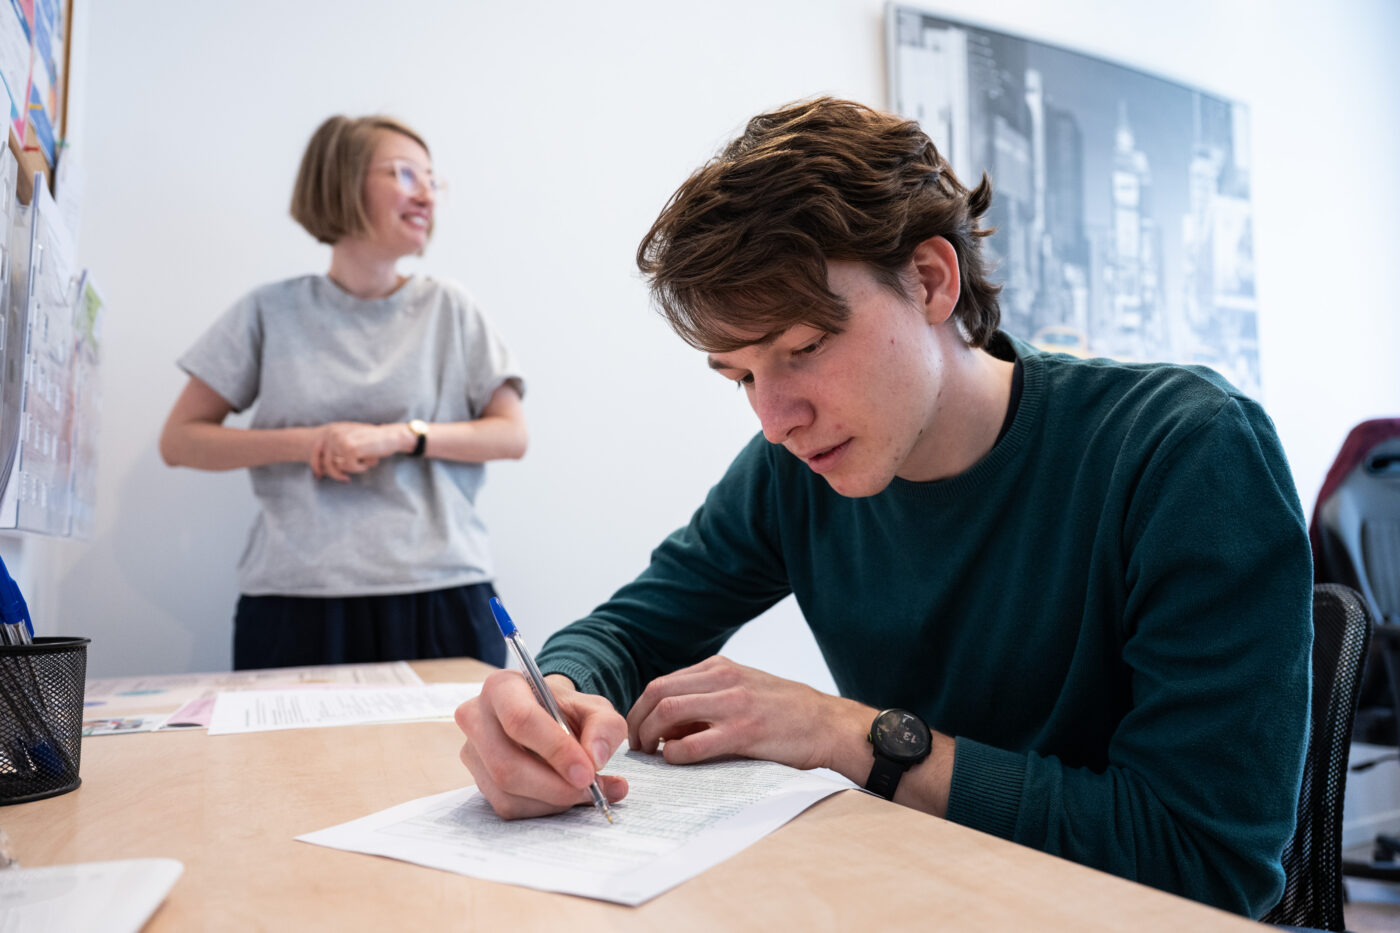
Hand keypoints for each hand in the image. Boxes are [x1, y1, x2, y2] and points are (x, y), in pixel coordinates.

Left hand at [309, 422, 404, 480]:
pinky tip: (369, 460)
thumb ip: (337, 449)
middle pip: (325, 462)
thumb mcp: (351, 441)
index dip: (315, 464)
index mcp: (333, 430)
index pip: (315, 449)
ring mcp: (341, 441)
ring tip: (364, 464)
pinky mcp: (350, 449)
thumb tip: (323, 465)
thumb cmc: (373, 442)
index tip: (319, 476)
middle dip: (334, 474)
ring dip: (352, 469)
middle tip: (345, 479)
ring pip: (338, 466)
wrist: (391, 436)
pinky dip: (360, 468)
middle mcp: (334, 434)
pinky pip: (349, 467)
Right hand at [455, 670, 628, 818]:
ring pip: (507, 792)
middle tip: (590, 789)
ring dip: (552, 800)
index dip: (555, 750)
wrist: (548, 719)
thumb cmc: (567, 711)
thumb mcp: (595, 708)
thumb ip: (605, 726)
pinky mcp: (478, 781)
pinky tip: (563, 795)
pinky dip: (543, 808)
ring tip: (583, 790)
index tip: (587, 772)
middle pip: (507, 765)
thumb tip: (595, 758)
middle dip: (554, 786)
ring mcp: (472, 752)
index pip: (520, 720)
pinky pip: (508, 807)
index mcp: (502, 688)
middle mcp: (476, 718)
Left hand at [627, 656, 846, 770]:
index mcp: (719, 667)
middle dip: (637, 722)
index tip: (639, 731)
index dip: (641, 709)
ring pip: (668, 711)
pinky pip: (693, 742)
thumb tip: (666, 726)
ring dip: (649, 736)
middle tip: (636, 746)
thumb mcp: (743, 689)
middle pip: (657, 693)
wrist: (827, 723)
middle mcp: (723, 678)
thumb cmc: (784, 712)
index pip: (662, 683)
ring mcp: (733, 703)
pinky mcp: (744, 731)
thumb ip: (707, 698)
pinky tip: (676, 760)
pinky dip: (675, 754)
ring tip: (651, 755)